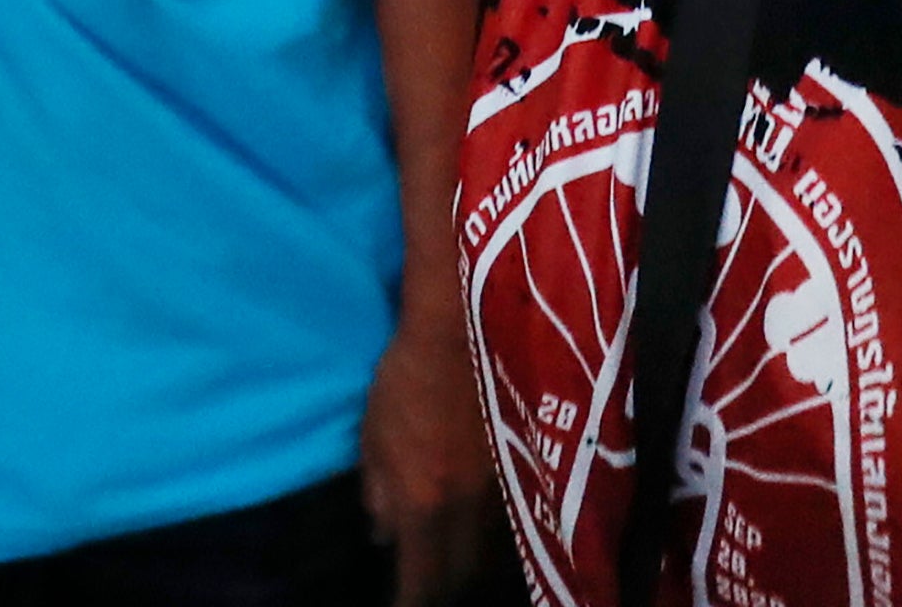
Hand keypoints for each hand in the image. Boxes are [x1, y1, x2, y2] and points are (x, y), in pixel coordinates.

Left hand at [358, 297, 490, 606]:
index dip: (411, 601)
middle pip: (464, 576)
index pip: (422, 581)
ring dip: (471, 560)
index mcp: (426, 504)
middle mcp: (471, 509)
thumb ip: (379, 493)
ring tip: (454, 553)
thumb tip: (384, 536)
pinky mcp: (527, 463)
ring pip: (493, 550)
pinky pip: (511, 516)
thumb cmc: (408, 377)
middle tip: (428, 581)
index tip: (403, 604)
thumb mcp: (374, 437)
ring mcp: (504, 488)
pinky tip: (482, 519)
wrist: (465, 324)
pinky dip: (493, 530)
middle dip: (445, 586)